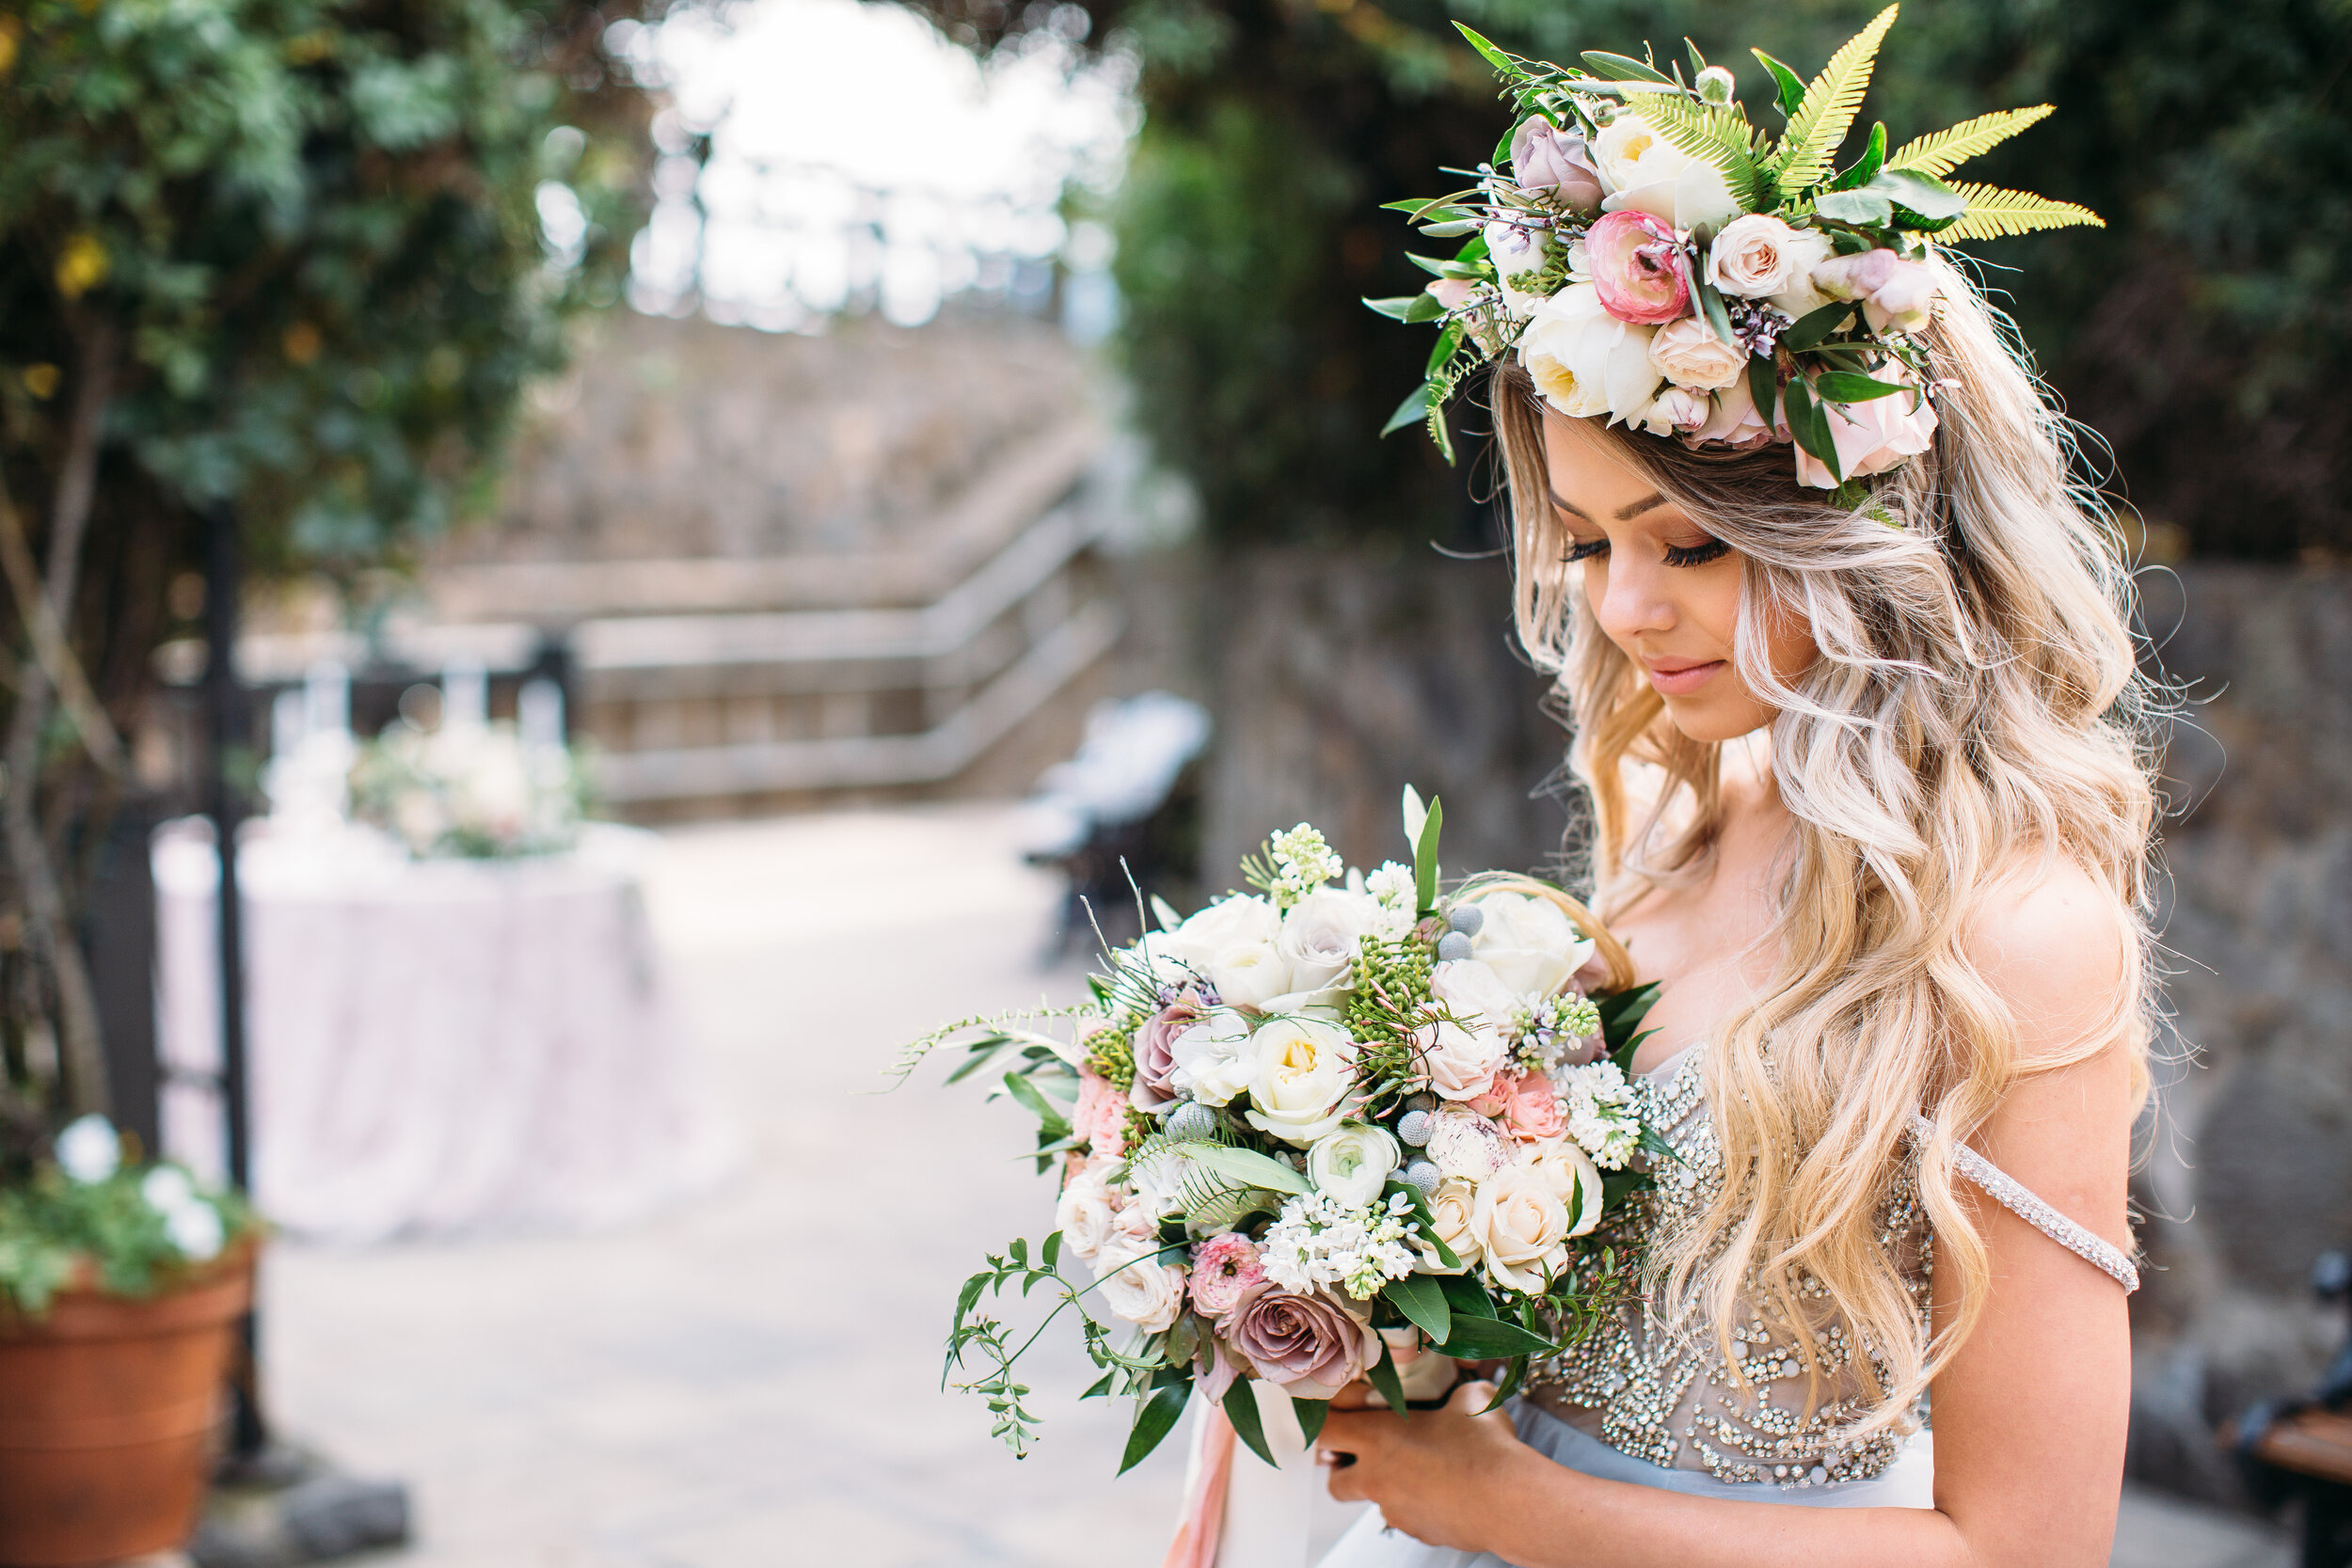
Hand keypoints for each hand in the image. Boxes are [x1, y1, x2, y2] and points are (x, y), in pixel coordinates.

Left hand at [1317, 1380, 1531, 1551]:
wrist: (1510, 1501)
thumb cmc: (1486, 1448)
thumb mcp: (1469, 1399)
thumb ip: (1453, 1392)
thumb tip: (1462, 1389)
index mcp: (1377, 1437)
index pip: (1324, 1429)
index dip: (1327, 1421)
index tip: (1340, 1416)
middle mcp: (1377, 1477)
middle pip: (1333, 1480)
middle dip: (1343, 1468)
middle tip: (1367, 1453)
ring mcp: (1395, 1509)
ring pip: (1371, 1502)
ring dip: (1383, 1488)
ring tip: (1414, 1470)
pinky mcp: (1418, 1531)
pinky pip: (1404, 1517)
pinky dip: (1414, 1505)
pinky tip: (1442, 1491)